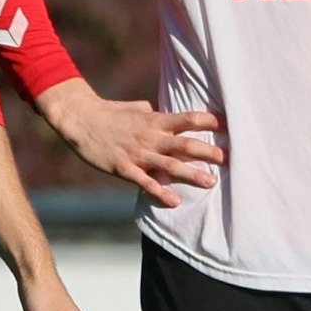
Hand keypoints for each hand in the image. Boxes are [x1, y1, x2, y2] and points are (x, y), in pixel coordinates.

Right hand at [38, 79, 222, 206]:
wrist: (80, 119)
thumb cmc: (109, 113)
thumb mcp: (135, 109)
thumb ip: (153, 115)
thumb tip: (166, 116)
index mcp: (155, 120)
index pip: (189, 119)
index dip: (211, 121)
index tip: (230, 126)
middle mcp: (150, 136)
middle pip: (186, 143)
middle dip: (210, 152)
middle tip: (230, 159)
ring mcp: (138, 153)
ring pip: (171, 165)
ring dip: (193, 174)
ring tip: (211, 182)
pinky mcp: (123, 168)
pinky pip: (145, 182)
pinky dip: (161, 192)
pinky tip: (175, 201)